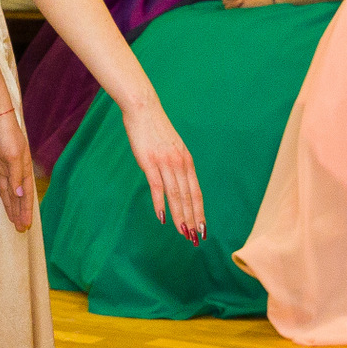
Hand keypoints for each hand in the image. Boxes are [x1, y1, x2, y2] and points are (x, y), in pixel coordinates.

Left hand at [0, 106, 34, 231]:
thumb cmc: (7, 132)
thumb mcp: (13, 154)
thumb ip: (15, 175)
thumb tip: (19, 194)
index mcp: (24, 168)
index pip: (25, 194)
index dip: (25, 210)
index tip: (26, 225)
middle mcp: (15, 170)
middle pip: (18, 197)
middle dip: (19, 212)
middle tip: (21, 229)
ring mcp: (3, 168)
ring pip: (8, 193)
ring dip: (11, 207)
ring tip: (14, 221)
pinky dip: (2, 195)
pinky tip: (6, 203)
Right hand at [119, 95, 204, 242]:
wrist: (143, 108)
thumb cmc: (154, 128)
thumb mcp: (171, 147)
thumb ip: (175, 164)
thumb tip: (175, 181)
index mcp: (186, 161)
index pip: (196, 192)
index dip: (200, 212)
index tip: (203, 228)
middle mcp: (180, 163)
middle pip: (189, 197)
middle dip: (194, 220)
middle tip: (196, 239)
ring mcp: (166, 163)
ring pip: (176, 195)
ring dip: (181, 216)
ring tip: (183, 233)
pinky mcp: (150, 162)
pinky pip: (157, 187)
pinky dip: (160, 203)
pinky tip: (162, 217)